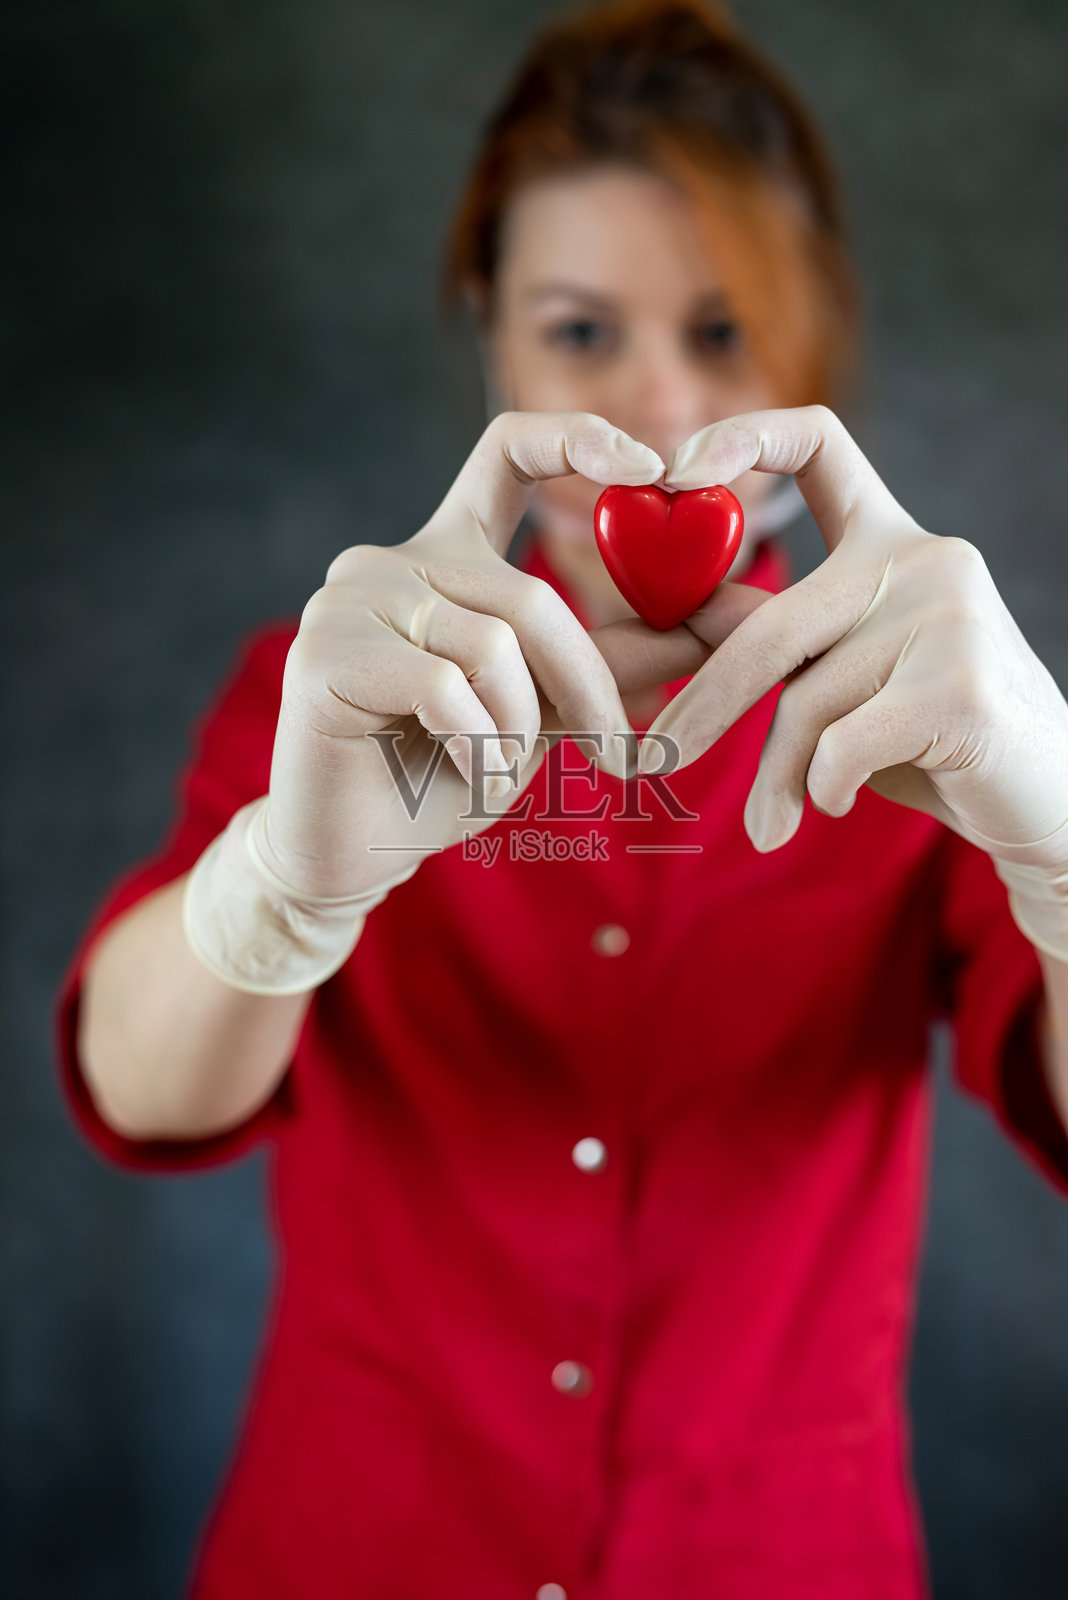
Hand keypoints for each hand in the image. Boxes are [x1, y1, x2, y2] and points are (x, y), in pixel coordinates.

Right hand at [263, 411, 709, 900]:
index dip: (578, 439)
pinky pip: (442, 687)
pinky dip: (476, 744)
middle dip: (587, 686)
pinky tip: (463, 772)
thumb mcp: (550, 709)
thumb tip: (740, 614)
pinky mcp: (325, 654)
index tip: (651, 468)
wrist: (355, 851)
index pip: (507, 452)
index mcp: (445, 557)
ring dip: (518, 731)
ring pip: (492, 646)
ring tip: (497, 769)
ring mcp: (349, 601)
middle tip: (618, 757)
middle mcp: (390, 561)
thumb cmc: (449, 774)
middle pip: (529, 596)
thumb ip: (624, 658)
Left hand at [637, 405, 1067, 951]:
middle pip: (773, 626)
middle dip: (705, 703)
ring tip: (773, 822)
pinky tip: (837, 802)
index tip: (675, 473)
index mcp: (890, 538)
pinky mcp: (960, 687)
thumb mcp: (846, 674)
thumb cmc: (930, 736)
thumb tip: (671, 616)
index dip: (741, 436)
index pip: (819, 442)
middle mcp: (923, 557)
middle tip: (654, 759)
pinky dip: (822, 789)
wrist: (1043, 798)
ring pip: (805, 702)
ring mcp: (950, 616)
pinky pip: (840, 744)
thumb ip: (779, 638)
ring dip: (778, 776)